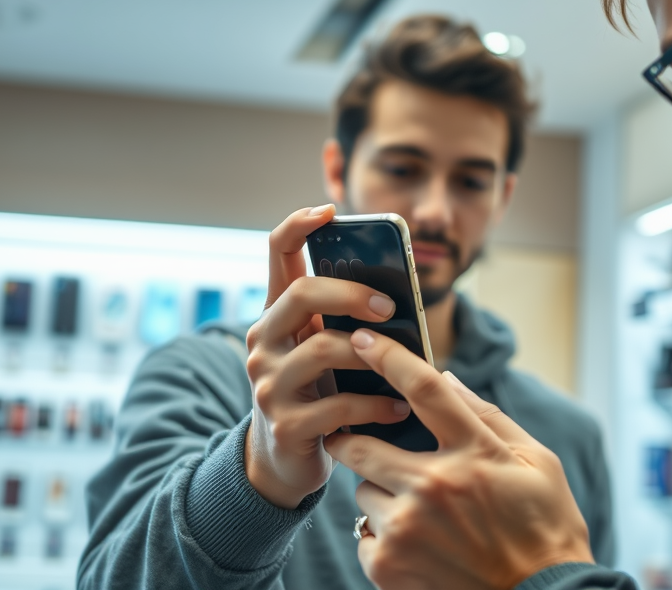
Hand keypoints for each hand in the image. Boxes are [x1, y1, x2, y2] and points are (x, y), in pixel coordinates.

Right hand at [244, 206, 411, 509]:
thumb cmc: (316, 390)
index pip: (275, 253)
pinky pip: (339, 407)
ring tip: (407, 367)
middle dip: (350, 294)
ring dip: (373, 356)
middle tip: (387, 306)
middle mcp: (264, 341)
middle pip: (301, 295)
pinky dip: (377, 407)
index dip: (298, 225)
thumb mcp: (322, 348)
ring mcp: (269, 384)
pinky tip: (398, 410)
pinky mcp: (286, 425)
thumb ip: (344, 319)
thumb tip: (399, 292)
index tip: (329, 210)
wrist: (281, 460)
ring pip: (323, 349)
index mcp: (277, 314)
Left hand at [325, 329, 593, 589]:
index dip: (388, 357)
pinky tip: (416, 542)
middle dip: (352, 437)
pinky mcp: (389, 568)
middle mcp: (434, 486)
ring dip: (378, 492)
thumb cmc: (545, 527)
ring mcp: (407, 529)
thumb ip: (489, 417)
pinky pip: (363, 534)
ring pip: (361, 491)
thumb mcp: (536, 461)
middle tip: (359, 439)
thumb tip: (448, 379)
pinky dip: (381, 533)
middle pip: (361, 443)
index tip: (365, 339)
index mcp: (474, 453)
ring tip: (416, 508)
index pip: (423, 388)